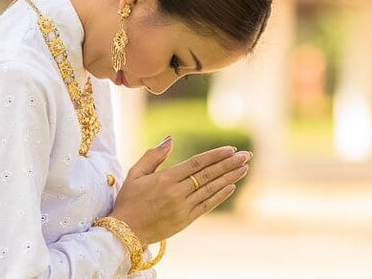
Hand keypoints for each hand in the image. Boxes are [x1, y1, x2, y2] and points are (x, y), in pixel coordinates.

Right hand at [111, 137, 251, 243]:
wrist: (125, 233)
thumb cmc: (128, 201)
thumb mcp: (135, 174)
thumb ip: (153, 156)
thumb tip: (170, 139)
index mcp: (165, 179)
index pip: (196, 163)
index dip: (215, 156)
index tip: (231, 149)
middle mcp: (176, 193)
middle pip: (207, 175)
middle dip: (228, 164)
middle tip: (246, 155)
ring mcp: (182, 208)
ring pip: (210, 190)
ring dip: (229, 178)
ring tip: (244, 168)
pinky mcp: (185, 220)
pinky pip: (206, 206)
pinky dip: (220, 196)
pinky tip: (232, 186)